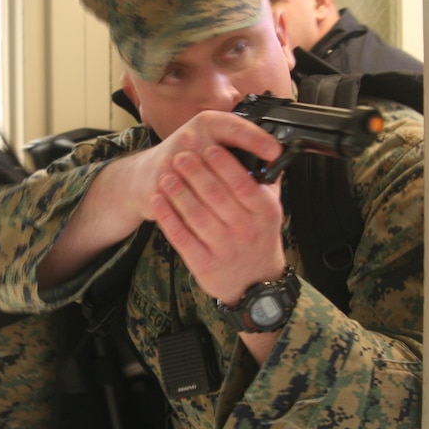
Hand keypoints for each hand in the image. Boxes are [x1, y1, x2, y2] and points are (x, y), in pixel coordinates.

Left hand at [145, 112, 286, 302]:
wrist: (254, 282)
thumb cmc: (259, 236)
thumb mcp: (271, 209)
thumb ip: (267, 180)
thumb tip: (265, 146)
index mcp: (264, 213)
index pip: (243, 184)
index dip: (224, 164)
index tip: (208, 147)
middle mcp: (246, 231)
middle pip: (216, 196)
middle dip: (195, 172)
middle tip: (180, 155)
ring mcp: (225, 249)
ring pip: (196, 215)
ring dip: (179, 192)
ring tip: (166, 175)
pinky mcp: (204, 264)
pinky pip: (181, 237)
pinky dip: (168, 217)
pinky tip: (157, 200)